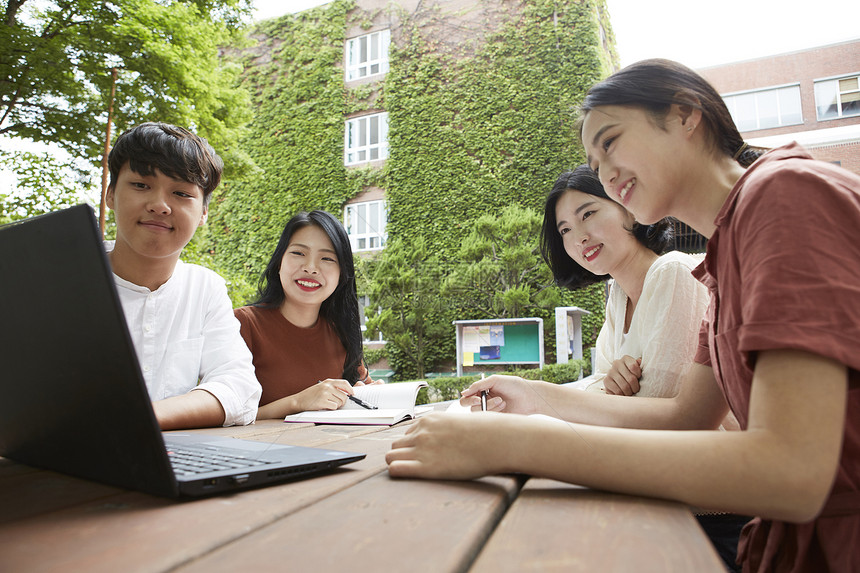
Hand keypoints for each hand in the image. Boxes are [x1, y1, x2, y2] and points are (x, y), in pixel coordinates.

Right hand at [295, 378, 352, 410]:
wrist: (299, 401)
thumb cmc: (311, 395)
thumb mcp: (322, 387)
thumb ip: (333, 388)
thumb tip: (348, 392)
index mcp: (328, 381)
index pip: (344, 383)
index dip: (350, 389)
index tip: (352, 394)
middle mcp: (327, 386)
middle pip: (344, 396)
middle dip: (342, 402)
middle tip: (336, 403)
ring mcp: (325, 393)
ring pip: (340, 402)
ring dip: (336, 405)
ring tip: (328, 404)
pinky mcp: (322, 401)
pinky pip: (334, 407)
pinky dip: (331, 408)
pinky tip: (324, 406)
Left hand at [386, 412, 506, 478]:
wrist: (496, 441)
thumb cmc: (485, 432)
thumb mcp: (461, 421)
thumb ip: (448, 427)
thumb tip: (452, 435)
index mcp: (429, 420)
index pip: (408, 433)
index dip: (413, 445)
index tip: (422, 453)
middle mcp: (422, 432)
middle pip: (396, 445)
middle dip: (403, 454)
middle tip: (415, 465)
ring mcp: (422, 449)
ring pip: (391, 456)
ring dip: (397, 463)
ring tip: (411, 472)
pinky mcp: (426, 467)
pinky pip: (396, 468)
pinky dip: (396, 472)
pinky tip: (404, 475)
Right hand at [459, 375, 539, 413]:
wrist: (530, 397)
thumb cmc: (514, 386)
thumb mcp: (496, 380)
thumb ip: (479, 385)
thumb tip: (463, 392)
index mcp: (483, 390)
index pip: (467, 396)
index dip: (469, 398)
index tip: (477, 398)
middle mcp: (485, 400)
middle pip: (470, 406)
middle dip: (475, 403)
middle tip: (480, 401)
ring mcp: (491, 410)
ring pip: (480, 413)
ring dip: (489, 406)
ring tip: (502, 401)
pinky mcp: (497, 418)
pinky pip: (489, 418)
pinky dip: (495, 411)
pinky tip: (504, 406)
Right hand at [603, 356, 641, 395]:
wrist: (617, 381)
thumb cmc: (630, 375)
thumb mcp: (637, 369)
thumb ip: (639, 366)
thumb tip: (639, 361)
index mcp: (625, 359)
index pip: (634, 366)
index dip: (638, 375)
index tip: (638, 378)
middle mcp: (616, 363)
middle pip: (631, 378)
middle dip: (635, 387)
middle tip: (635, 390)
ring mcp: (610, 372)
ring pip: (625, 386)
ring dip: (629, 392)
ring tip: (630, 392)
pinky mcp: (606, 380)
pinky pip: (617, 391)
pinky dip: (622, 395)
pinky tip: (623, 393)